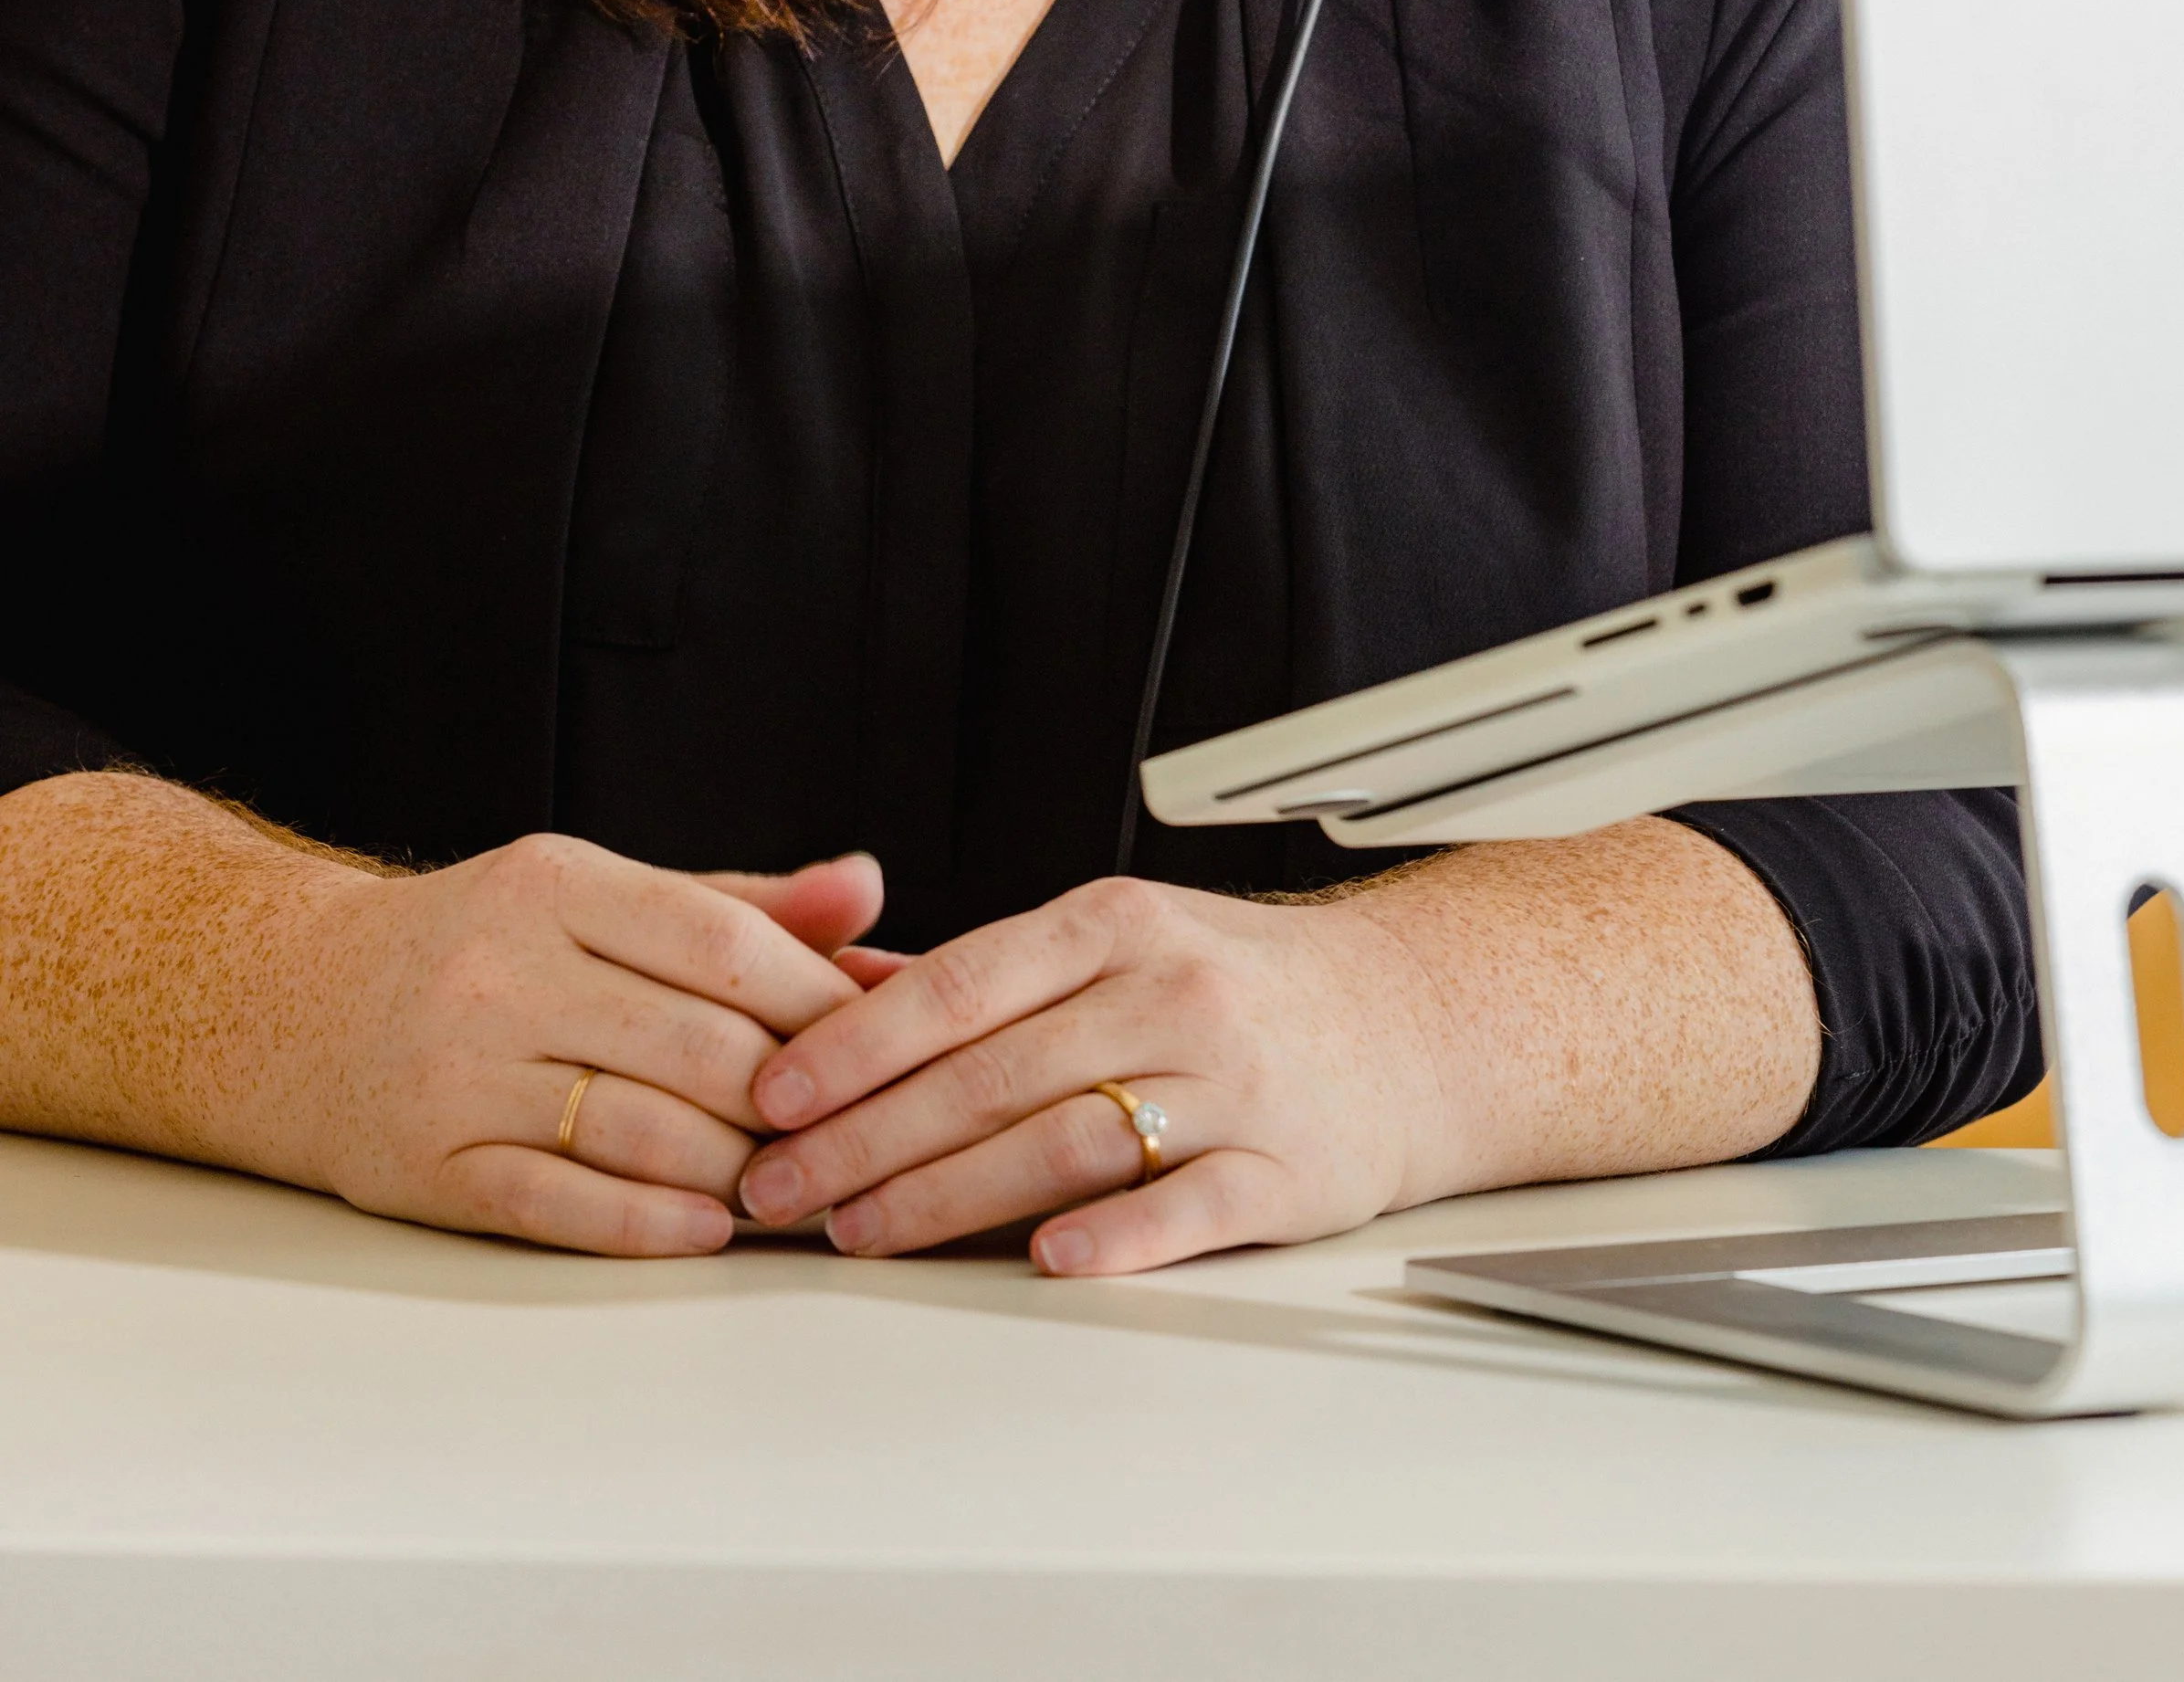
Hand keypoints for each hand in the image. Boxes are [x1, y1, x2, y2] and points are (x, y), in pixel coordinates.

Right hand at [277, 833, 887, 1255]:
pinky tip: (708, 1228)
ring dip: (737, 1167)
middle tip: (855, 1129)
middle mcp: (503, 971)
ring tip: (794, 1183)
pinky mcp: (427, 1167)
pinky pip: (559, 1203)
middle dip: (793, 1096)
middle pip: (697, 1043)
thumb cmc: (479, 948)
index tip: (879, 1040)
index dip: (819, 998)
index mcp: (555, 884)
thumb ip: (737, 905)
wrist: (294, 1004)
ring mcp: (459, 1072)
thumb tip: (869, 895)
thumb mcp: (596, 897)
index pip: (724, 942)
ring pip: (641, 1128)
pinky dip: (649, 1222)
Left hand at [735, 873, 1452, 1276]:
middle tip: (782, 1189)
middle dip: (865, 1139)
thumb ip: (985, 972)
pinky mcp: (1286, 1169)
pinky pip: (1186, 1205)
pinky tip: (1042, 1260)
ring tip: (863, 1233)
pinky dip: (1111, 1236)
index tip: (772, 1094)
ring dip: (946, 1197)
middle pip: (991, 1074)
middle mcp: (1172, 992)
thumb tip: (840, 990)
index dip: (854, 1045)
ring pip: (1064, 1140)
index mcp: (1116, 925)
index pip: (958, 985)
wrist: (1409, 1023)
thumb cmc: (1242, 986)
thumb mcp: (1117, 942)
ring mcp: (1233, 1081)